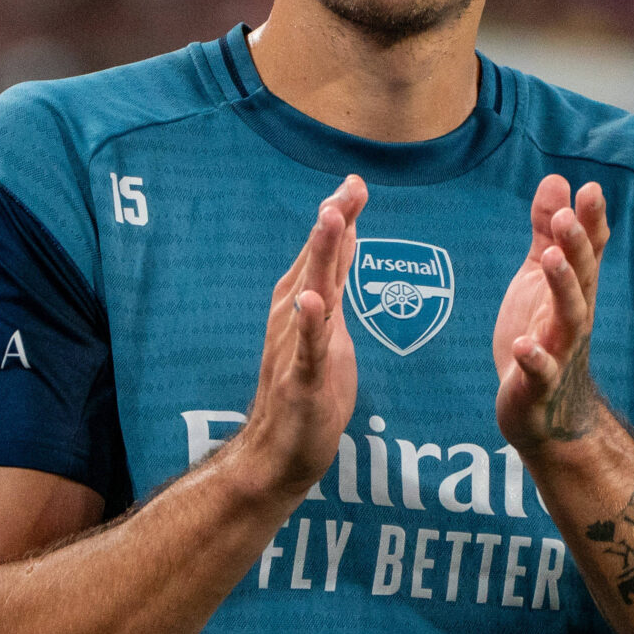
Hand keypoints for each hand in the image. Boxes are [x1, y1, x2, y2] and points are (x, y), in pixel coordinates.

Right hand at [236, 176, 366, 494]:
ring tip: (330, 219)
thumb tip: (348, 235)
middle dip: (333, 223)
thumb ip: (336, 283)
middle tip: (348, 188)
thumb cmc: (308, 388)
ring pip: (311, 292)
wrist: (277, 451)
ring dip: (320, 256)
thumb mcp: (330, 327)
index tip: (356, 182)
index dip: (342, 216)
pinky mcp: (301, 379)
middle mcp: (294, 315)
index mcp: (305, 302)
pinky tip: (313, 301)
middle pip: (318, 261)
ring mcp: (295, 346)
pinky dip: (309, 323)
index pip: (327, 252)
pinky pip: (306, 348)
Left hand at [494, 176, 611, 452]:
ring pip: (568, 318)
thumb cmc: (542, 338)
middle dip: (577, 247)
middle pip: (582, 278)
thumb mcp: (538, 280)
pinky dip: (535, 359)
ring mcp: (558, 353)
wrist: (545, 416)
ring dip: (563, 288)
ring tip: (550, 260)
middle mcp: (572, 318)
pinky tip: (523, 346)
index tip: (590, 189)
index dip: (590, 222)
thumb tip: (557, 180)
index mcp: (572, 292)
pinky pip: (541, 373)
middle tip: (567, 216)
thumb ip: (546, 233)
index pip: (588, 252)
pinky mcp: (538, 387)